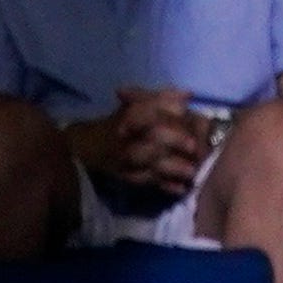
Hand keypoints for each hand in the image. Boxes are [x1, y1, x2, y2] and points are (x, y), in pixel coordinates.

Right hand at [68, 89, 213, 197]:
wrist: (89, 148)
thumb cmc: (119, 122)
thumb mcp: (135, 104)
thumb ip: (161, 97)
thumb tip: (188, 94)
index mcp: (128, 114)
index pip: (146, 107)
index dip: (165, 106)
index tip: (184, 109)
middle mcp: (126, 137)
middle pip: (150, 136)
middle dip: (173, 140)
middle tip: (193, 145)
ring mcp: (126, 161)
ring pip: (150, 164)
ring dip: (172, 167)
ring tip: (192, 171)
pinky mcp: (129, 179)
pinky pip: (150, 183)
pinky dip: (166, 186)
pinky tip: (181, 187)